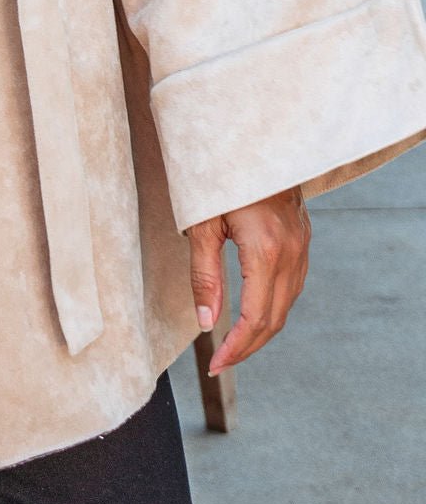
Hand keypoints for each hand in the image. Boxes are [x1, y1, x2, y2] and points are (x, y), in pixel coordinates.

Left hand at [186, 186, 310, 376]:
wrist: (254, 139)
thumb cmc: (219, 176)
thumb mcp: (201, 225)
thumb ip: (204, 276)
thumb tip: (206, 322)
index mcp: (265, 251)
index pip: (255, 318)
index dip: (236, 347)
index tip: (216, 364)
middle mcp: (291, 252)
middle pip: (275, 318)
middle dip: (248, 346)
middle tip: (221, 363)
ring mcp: (302, 245)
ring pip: (287, 304)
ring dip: (262, 329)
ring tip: (234, 344)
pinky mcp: (302, 237)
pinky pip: (292, 284)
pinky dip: (274, 305)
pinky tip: (254, 311)